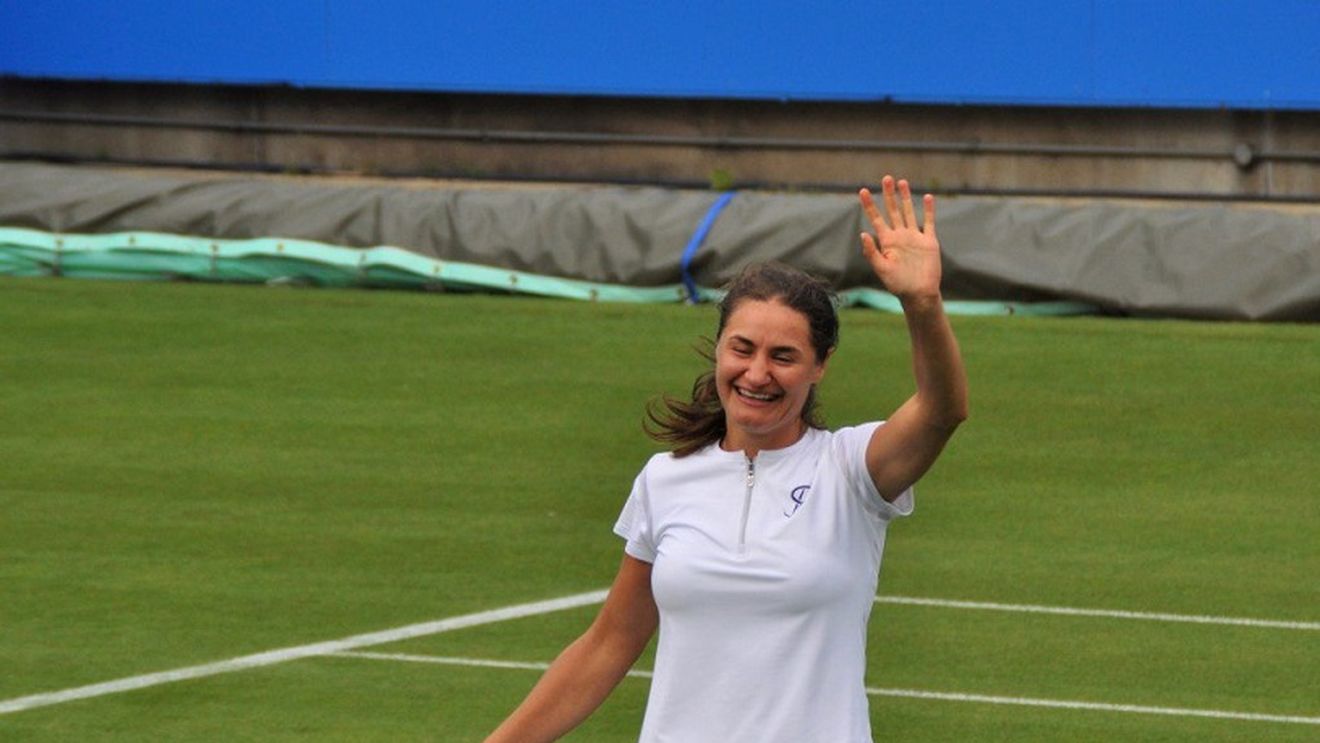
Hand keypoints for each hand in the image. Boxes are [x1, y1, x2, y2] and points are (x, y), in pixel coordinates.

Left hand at [859, 175, 941, 302]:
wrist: (919, 294)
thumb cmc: (898, 285)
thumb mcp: (882, 269)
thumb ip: (872, 252)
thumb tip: (863, 233)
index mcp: (887, 241)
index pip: (876, 218)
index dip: (869, 205)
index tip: (863, 190)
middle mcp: (900, 236)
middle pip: (893, 210)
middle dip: (889, 194)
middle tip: (886, 178)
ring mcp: (914, 237)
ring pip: (909, 212)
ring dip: (906, 197)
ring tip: (902, 182)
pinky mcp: (929, 241)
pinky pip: (929, 222)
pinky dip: (929, 210)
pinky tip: (927, 197)